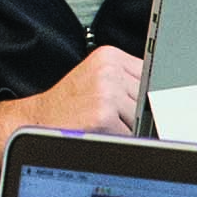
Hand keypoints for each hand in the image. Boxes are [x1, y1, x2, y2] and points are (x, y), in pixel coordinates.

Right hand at [0, 44, 148, 162]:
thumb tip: (159, 95)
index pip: (149, 75)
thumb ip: (125, 78)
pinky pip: (130, 134)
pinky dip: (121, 139)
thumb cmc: (67, 103)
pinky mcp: (103, 116)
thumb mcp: (95, 77)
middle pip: (147, 97)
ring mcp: (106, 93)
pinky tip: (102, 133)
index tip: (148, 103)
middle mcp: (109, 71)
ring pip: (140, 117)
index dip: (147, 94)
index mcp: (109, 57)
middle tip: (113, 116)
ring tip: (104, 123)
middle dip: (135, 112)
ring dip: (128, 127)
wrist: (37, 119)